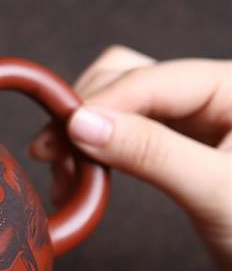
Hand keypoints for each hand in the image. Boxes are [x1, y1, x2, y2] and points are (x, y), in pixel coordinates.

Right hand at [30, 47, 231, 270]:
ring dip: (88, 131)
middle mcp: (215, 95)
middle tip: (54, 157)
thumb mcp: (214, 192)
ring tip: (64, 172)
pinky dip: (100, 150)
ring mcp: (197, 121)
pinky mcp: (182, 149)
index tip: (59, 133)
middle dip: (88, 114)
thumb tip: (81, 124)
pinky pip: (129, 134)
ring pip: (123, 104)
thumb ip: (150, 152)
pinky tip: (81, 176)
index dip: (101, 102)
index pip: (154, 79)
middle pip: (131, 78)